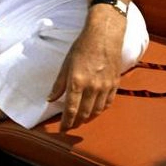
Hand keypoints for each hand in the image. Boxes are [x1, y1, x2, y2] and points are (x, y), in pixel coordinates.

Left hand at [48, 7, 124, 131]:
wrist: (104, 35)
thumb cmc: (82, 47)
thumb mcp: (66, 63)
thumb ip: (59, 84)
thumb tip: (50, 99)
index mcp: (77, 81)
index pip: (70, 110)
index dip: (65, 123)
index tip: (61, 130)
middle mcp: (92, 87)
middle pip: (84, 114)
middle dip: (76, 122)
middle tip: (70, 125)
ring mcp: (105, 87)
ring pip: (96, 111)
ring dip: (88, 118)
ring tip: (81, 119)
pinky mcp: (115, 84)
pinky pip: (107, 104)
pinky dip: (100, 110)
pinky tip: (95, 110)